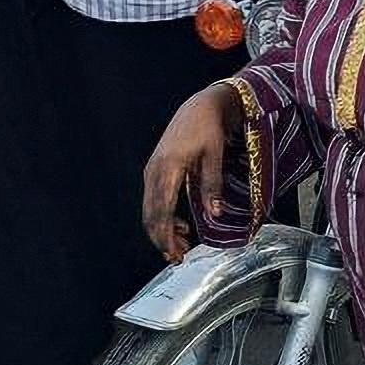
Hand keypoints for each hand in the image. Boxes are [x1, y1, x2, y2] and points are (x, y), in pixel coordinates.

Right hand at [140, 84, 244, 262]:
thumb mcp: (215, 156)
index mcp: (168, 168)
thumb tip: (214, 215)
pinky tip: (180, 226)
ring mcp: (151, 171)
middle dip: (162, 240)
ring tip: (182, 246)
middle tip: (179, 258)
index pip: (161, 211)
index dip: (166, 237)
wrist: (198, 107)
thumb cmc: (209, 129)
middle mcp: (154, 171)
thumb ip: (212, 186)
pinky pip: (153, 200)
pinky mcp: (154, 171)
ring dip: (162, 231)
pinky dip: (163, 217)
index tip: (176, 255)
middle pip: (151, 215)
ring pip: (150, 210)